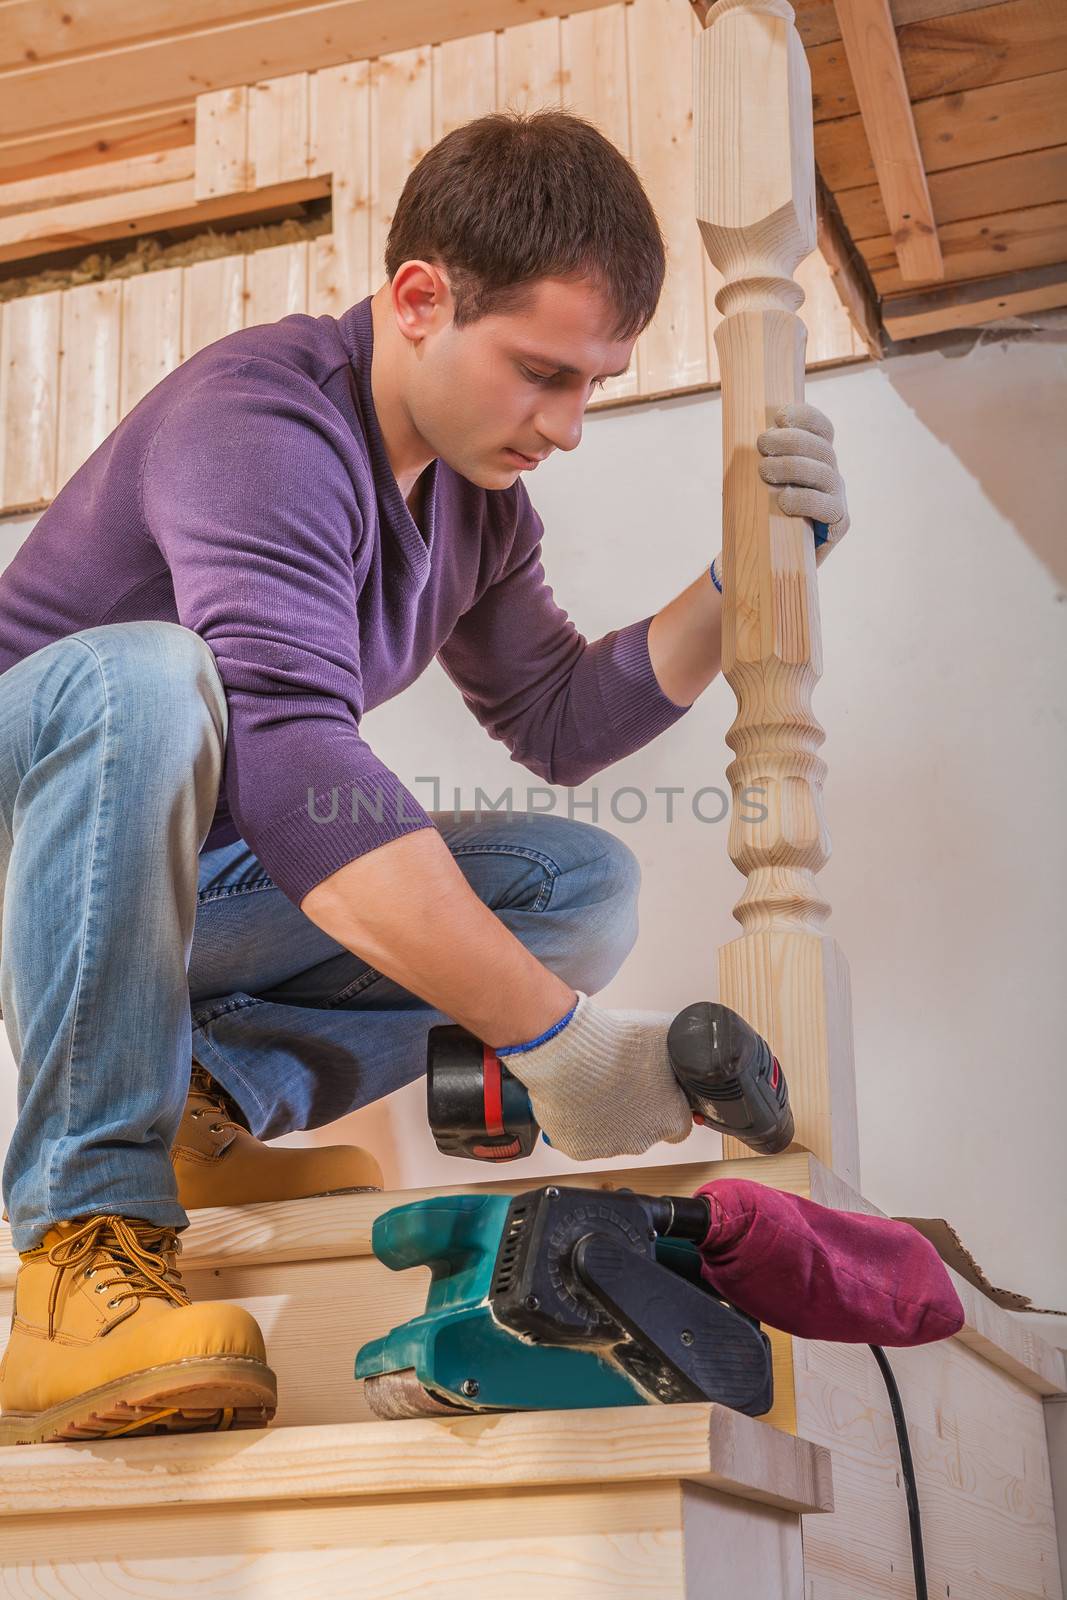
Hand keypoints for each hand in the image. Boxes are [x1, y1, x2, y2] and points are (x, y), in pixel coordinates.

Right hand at [498, 991, 692, 1160]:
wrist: (570, 1052)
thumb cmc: (617, 1043)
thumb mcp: (665, 1035)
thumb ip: (682, 1050)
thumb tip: (689, 1045)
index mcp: (671, 1118)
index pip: (678, 1123)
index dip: (666, 1104)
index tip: (653, 1089)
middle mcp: (643, 1141)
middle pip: (644, 1130)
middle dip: (633, 1110)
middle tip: (618, 1080)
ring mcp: (609, 1148)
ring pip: (611, 1135)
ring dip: (605, 1115)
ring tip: (591, 1084)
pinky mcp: (578, 1149)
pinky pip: (581, 1137)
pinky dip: (578, 1121)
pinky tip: (574, 1097)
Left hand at [756, 401, 849, 562]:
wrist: (763, 558)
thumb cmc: (757, 512)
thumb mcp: (754, 480)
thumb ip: (757, 457)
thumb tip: (737, 431)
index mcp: (816, 458)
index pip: (822, 429)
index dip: (806, 418)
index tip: (779, 417)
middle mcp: (831, 475)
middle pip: (822, 448)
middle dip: (791, 441)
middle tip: (762, 444)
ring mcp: (837, 499)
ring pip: (825, 475)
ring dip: (794, 467)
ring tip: (765, 471)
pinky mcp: (838, 525)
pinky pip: (829, 508)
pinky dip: (806, 502)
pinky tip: (784, 501)